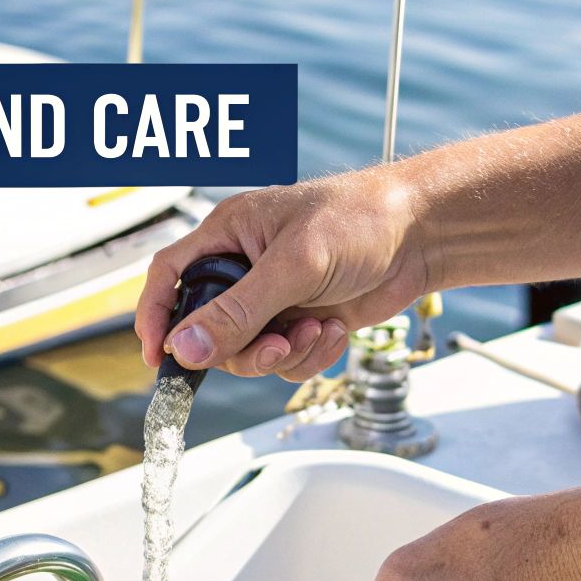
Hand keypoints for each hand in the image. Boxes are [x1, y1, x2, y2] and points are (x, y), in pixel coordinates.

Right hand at [134, 168, 434, 379]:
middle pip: (210, 330)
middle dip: (244, 348)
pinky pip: (287, 360)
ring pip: (250, 353)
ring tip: (317, 329)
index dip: (156, 316)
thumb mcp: (293, 265)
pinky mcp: (304, 320)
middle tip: (279, 344)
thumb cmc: (360, 219)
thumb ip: (238, 310)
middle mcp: (245, 267)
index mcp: (228, 235)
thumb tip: (186, 347)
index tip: (158, 356)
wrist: (423, 234)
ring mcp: (276, 298)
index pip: (169, 277)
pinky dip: (310, 355)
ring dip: (284, 353)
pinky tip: (336, 329)